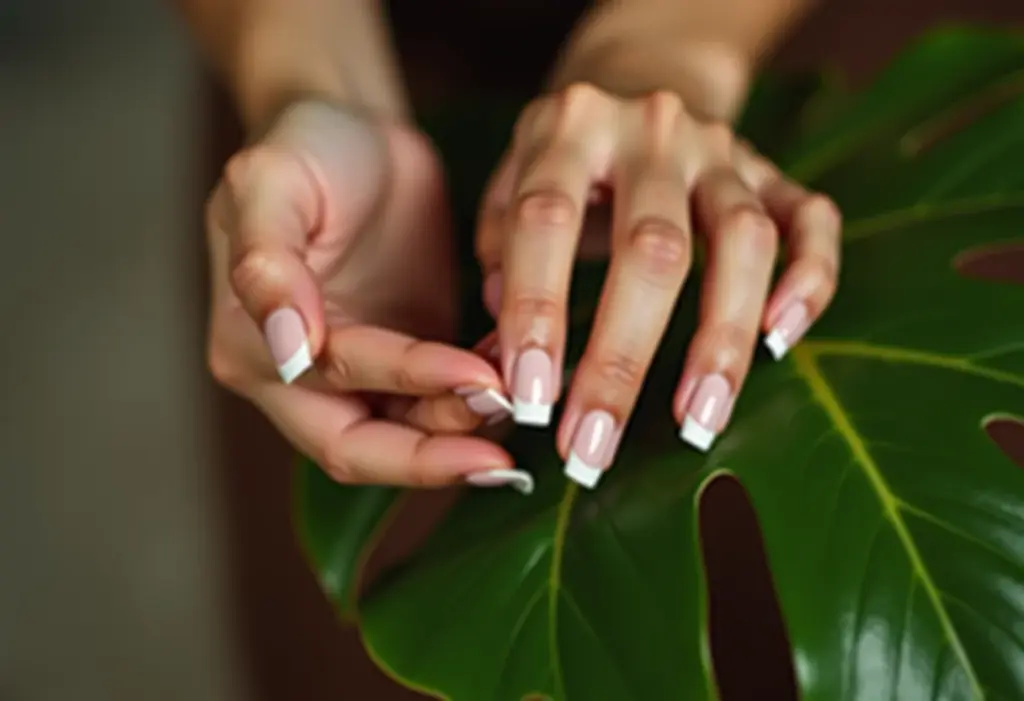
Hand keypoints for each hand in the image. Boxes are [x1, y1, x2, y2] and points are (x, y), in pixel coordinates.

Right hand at [206, 101, 530, 492]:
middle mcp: (293, 378)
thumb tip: (289, 348)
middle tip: (504, 460)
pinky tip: (515, 376)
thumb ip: (267, 263)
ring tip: (521, 396)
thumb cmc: (304, 149)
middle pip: (361, 450)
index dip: (409, 383)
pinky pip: (437, 408)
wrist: (354, 137)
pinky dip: (475, 404)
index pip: (336, 382)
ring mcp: (351, 379)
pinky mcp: (400, 369)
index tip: (481, 375)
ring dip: (463, 429)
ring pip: (405, 440)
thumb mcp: (269, 183)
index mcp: (250, 343)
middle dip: (433, 457)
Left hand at [477, 84, 840, 487]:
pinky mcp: (774, 170)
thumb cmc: (561, 163)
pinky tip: (780, 342)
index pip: (545, 220)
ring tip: (696, 423)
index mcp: (568, 129)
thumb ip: (499, 256)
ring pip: (742, 240)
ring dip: (721, 340)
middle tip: (596, 446)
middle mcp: (650, 131)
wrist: (638, 80)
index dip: (536, 312)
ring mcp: (722, 148)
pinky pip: (813, 221)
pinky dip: (808, 282)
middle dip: (622, 358)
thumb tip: (505, 351)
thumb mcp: (509, 186)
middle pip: (651, 248)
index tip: (531, 401)